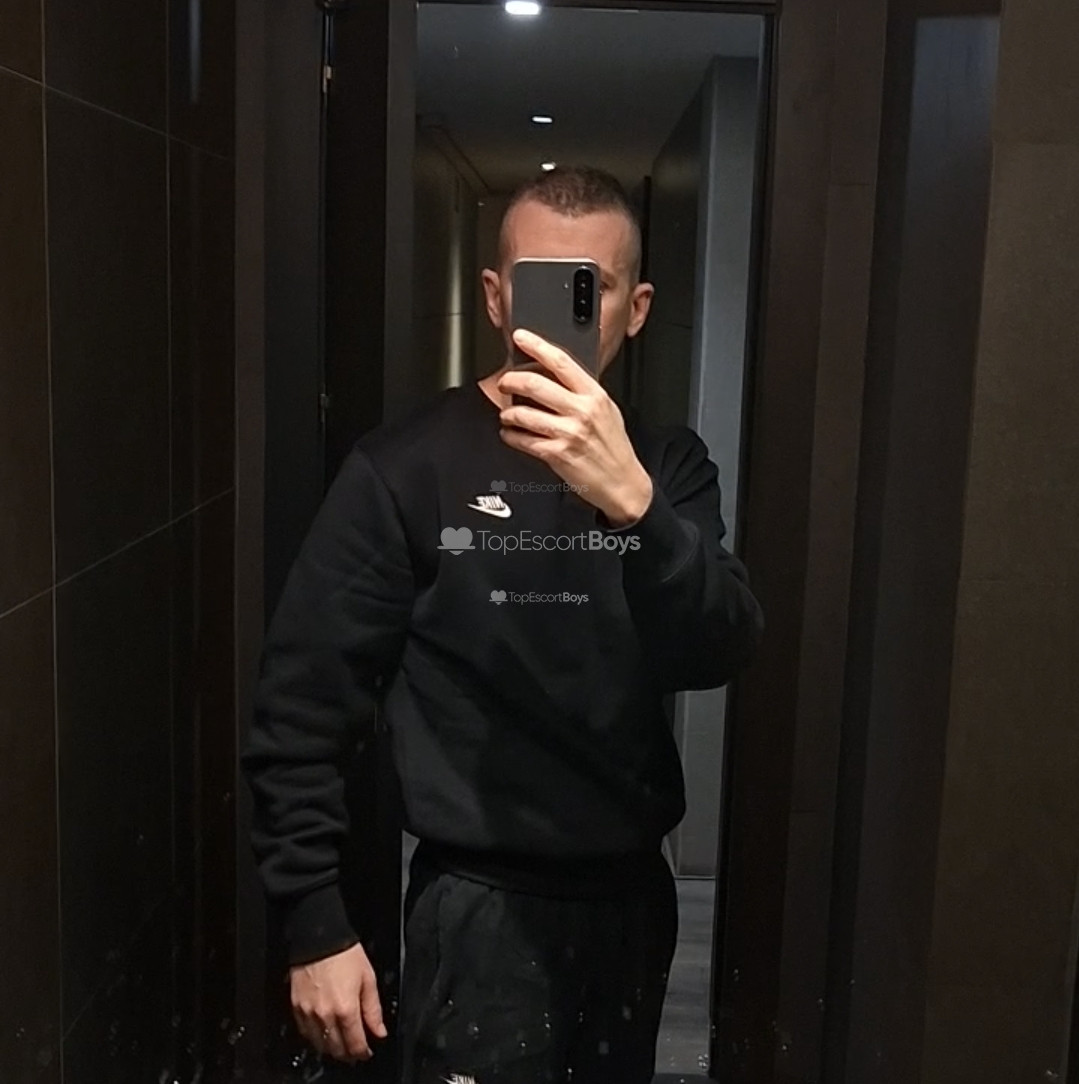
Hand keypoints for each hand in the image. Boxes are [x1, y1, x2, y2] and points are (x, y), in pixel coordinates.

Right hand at [290, 942, 387, 1062]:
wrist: (319, 937)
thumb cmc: (344, 953)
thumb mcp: (368, 978)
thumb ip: (373, 1009)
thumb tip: (379, 1031)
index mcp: (346, 1009)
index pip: (355, 1045)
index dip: (363, 1052)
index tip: (367, 1051)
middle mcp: (325, 1015)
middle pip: (337, 1049)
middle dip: (349, 1053)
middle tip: (356, 1049)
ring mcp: (308, 1013)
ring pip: (320, 1045)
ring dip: (332, 1048)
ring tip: (342, 1044)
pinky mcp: (296, 1008)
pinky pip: (305, 1033)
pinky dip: (316, 1037)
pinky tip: (324, 1032)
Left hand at [497, 329, 653, 526]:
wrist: (622, 482)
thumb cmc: (614, 447)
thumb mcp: (607, 411)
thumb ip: (584, 392)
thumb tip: (556, 375)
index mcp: (594, 395)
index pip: (561, 362)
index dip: (537, 346)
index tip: (521, 337)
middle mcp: (582, 411)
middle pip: (535, 384)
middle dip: (511, 380)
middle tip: (505, 382)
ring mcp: (569, 433)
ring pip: (523, 414)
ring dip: (508, 413)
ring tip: (507, 415)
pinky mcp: (557, 454)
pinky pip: (523, 440)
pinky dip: (511, 436)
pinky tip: (510, 434)